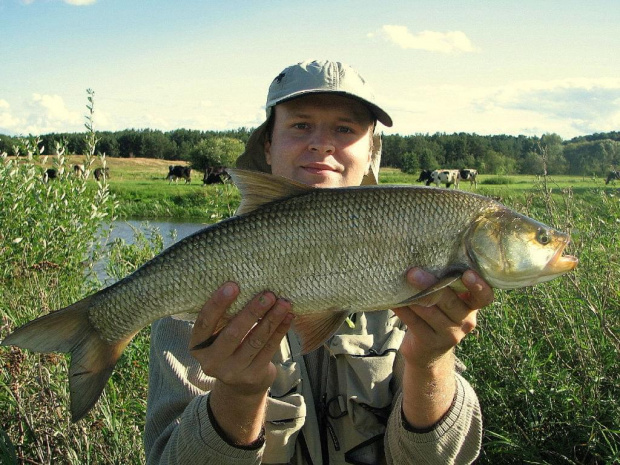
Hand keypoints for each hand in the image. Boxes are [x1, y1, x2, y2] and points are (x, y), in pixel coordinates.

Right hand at [188, 282, 293, 443]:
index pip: (204, 323)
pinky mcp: (252, 376)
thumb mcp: (218, 334)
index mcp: (198, 346)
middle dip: (252, 312)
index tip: (233, 285)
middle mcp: (211, 362)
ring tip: (284, 302)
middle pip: (233, 333)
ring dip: (271, 320)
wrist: (240, 385)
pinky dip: (280, 331)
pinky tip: (288, 317)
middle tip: (268, 294)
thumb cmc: (229, 346)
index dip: (217, 303)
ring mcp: (232, 372)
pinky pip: (269, 350)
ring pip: (254, 341)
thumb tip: (245, 281)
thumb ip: (224, 316)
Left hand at [392, 268, 493, 368]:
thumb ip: (446, 284)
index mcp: (472, 306)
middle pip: (449, 301)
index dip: (479, 286)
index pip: (484, 297)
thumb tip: (424, 257)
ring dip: (413, 297)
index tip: (467, 274)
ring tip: (400, 283)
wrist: (428, 353)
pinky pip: (414, 322)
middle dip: (431, 285)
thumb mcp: (448, 301)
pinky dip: (403, 310)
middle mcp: (465, 321)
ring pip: (429, 311)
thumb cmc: (438, 314)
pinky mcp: (430, 342)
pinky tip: (393, 301)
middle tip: (413, 272)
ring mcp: (449, 334)